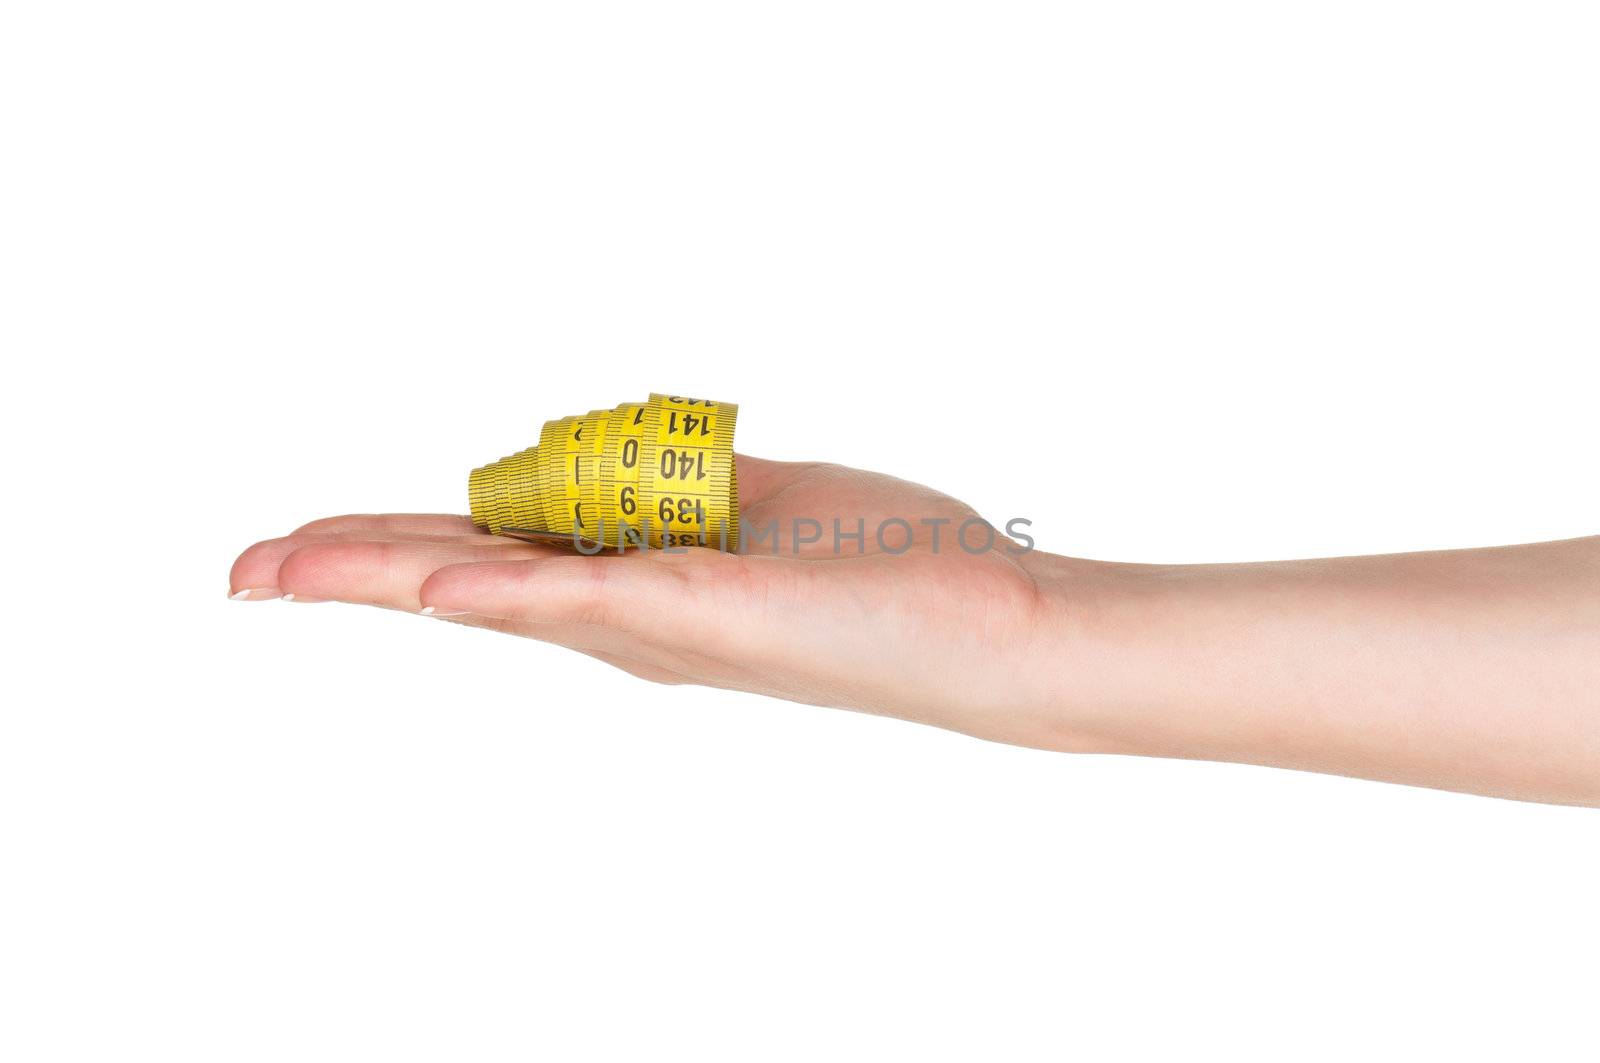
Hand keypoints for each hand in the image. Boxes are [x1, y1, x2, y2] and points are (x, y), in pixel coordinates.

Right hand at [230, 456, 1077, 748]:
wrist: (989, 624)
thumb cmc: (888, 566)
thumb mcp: (763, 502)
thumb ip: (680, 488)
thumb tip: (623, 468)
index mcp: (638, 585)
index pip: (493, 554)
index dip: (399, 545)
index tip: (317, 540)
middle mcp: (629, 618)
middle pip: (463, 581)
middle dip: (349, 571)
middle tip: (243, 568)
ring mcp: (659, 622)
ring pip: (496, 592)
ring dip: (381, 577)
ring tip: (277, 571)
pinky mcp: (707, 610)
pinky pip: (589, 597)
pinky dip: (506, 592)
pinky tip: (434, 590)